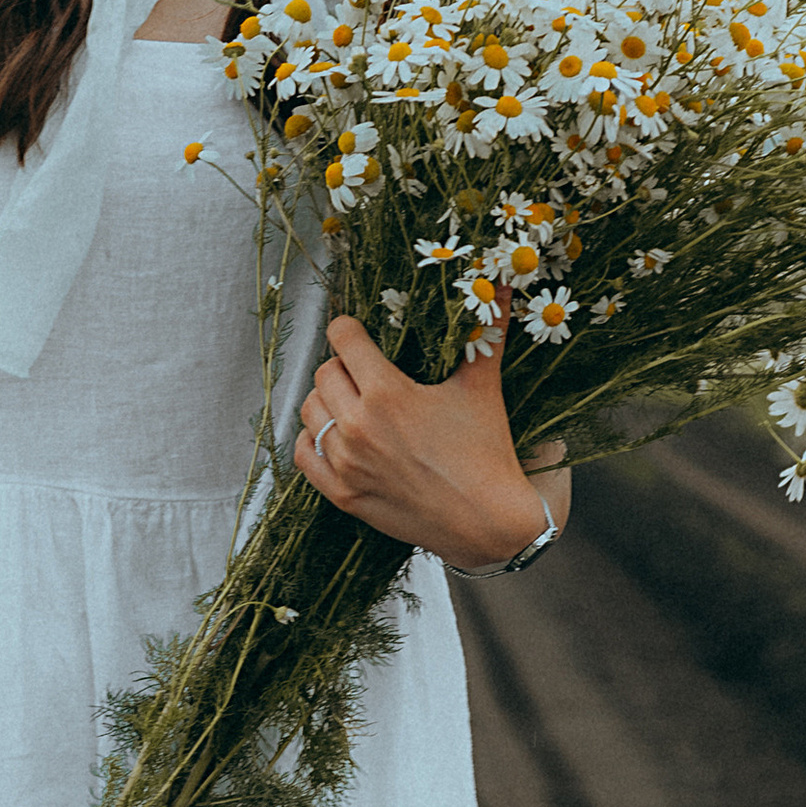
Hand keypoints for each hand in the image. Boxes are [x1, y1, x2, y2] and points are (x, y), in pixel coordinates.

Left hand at [293, 306, 571, 567]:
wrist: (489, 522)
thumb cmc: (488, 452)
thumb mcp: (483, 387)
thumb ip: (487, 332)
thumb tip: (502, 284)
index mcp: (388, 393)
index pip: (343, 339)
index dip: (350, 330)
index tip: (359, 333)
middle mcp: (358, 426)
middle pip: (324, 373)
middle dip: (343, 366)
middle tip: (365, 372)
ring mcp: (346, 463)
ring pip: (309, 410)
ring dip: (325, 401)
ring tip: (351, 402)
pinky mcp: (342, 494)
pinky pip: (303, 454)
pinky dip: (313, 440)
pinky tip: (334, 435)